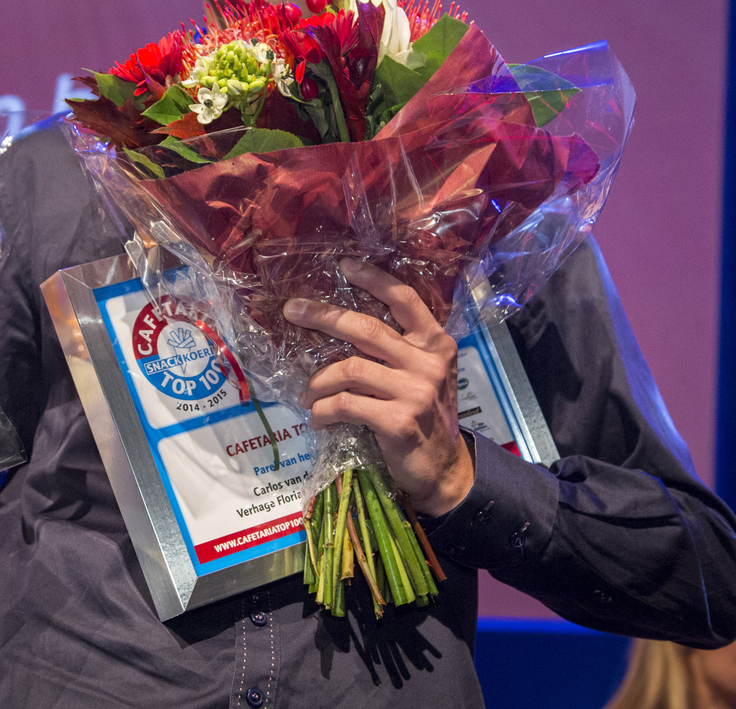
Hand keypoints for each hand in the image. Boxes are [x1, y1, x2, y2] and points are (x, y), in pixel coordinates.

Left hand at [285, 258, 473, 516]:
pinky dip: (322, 411)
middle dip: (323, 316)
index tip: (344, 265)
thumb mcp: (422, 375)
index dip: (374, 279)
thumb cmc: (424, 417)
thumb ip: (398, 350)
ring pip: (348, 368)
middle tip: (292, 310)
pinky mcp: (397, 420)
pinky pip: (344, 404)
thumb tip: (342, 324)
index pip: (405, 299)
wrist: (444, 470)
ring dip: (317, 382)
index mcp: (436, 344)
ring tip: (307, 394)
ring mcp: (415, 391)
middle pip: (365, 328)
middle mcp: (428, 362)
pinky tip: (318, 419)